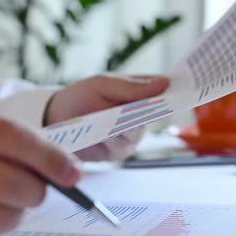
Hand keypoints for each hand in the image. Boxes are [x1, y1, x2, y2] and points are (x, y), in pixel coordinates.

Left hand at [45, 73, 169, 160]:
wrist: (55, 119)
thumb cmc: (80, 97)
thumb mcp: (103, 84)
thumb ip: (131, 86)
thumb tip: (164, 82)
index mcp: (140, 93)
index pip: (164, 90)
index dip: (174, 90)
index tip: (180, 90)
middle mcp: (140, 116)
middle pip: (153, 114)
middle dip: (139, 109)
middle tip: (127, 105)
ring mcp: (131, 136)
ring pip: (136, 131)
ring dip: (119, 124)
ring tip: (101, 119)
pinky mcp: (119, 153)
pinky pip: (121, 145)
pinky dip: (109, 138)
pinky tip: (97, 133)